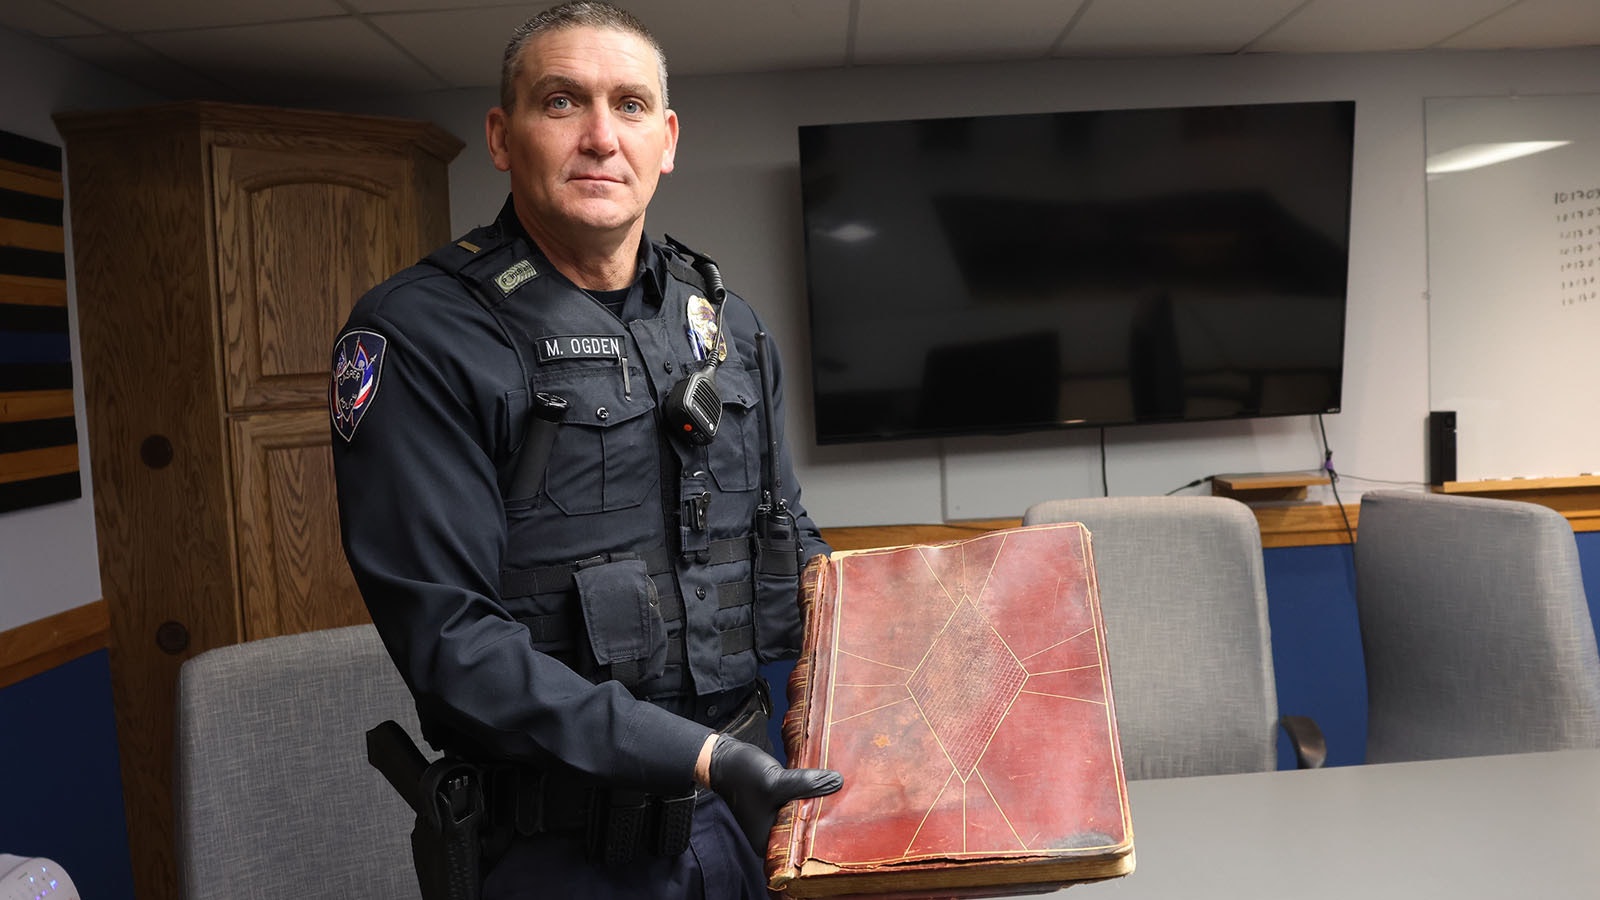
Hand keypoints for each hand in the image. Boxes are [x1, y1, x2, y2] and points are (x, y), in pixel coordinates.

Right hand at [707, 736, 842, 851]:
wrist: (723, 756)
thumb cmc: (743, 775)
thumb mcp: (776, 782)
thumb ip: (806, 784)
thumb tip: (837, 782)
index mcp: (768, 841)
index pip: (802, 845)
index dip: (823, 835)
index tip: (847, 823)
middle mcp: (772, 833)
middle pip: (805, 828)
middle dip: (824, 817)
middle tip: (852, 808)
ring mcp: (775, 817)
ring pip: (804, 813)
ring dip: (819, 803)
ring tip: (843, 795)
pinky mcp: (778, 802)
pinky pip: (800, 801)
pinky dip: (810, 793)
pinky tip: (827, 785)